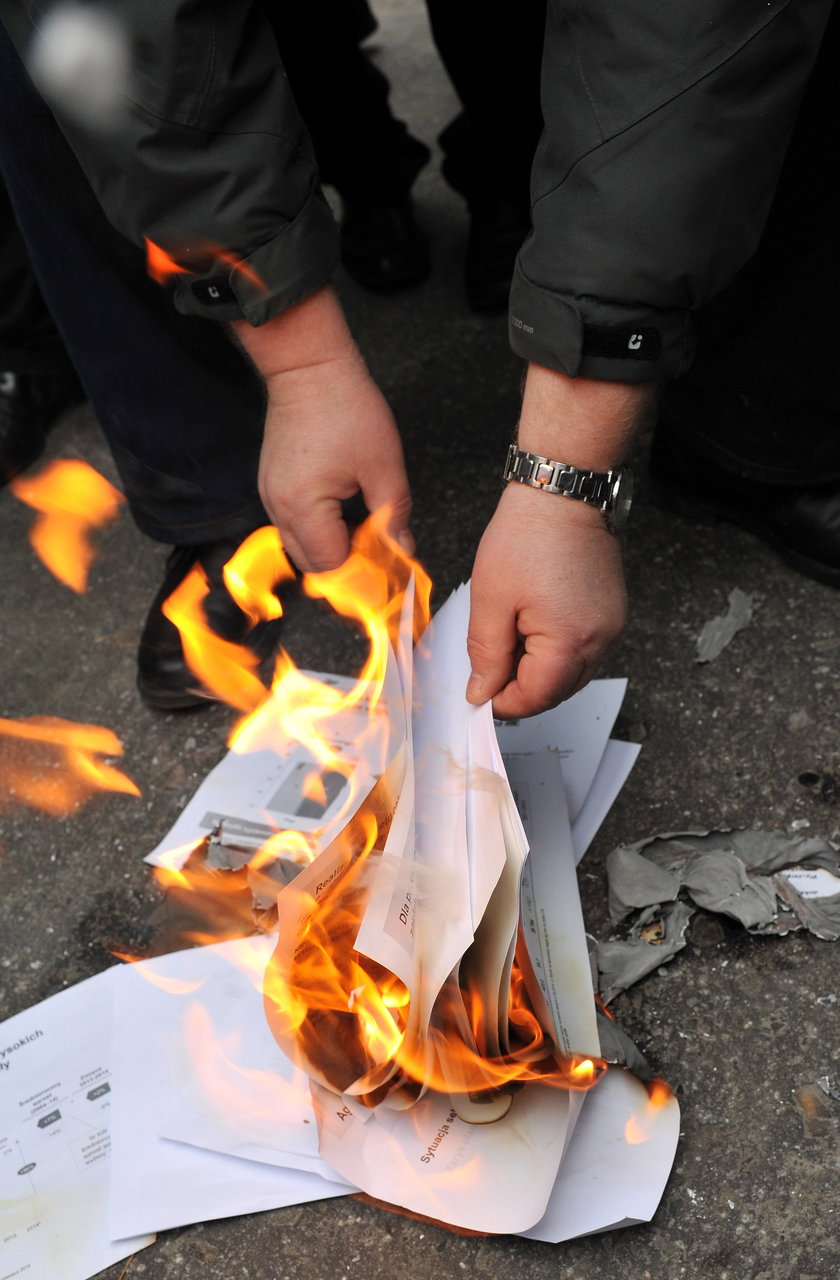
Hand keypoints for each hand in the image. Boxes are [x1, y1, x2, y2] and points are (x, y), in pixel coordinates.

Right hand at [231, 286, 411, 571]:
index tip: (391, 575)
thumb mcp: (383, 466)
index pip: (332, 566)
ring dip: (334, 551)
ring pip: (302, 548)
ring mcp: (271, 496)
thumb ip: (394, 515)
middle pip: (312, 566)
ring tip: (368, 535)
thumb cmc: (344, 406)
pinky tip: (346, 518)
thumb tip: (403, 549)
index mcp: (304, 507)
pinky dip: (320, 532)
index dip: (363, 576)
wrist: (308, 367)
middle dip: (348, 570)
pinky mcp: (273, 485)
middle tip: (383, 559)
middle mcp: (278, 508)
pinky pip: (294, 526)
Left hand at [467, 482, 626, 717]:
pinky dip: (556, 653)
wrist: (563, 494)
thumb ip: (486, 655)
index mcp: (570, 640)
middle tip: (489, 668)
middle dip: (521, 689)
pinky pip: (583, 652)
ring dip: (539, 672)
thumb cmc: (529, 534)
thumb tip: (483, 693)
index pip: (536, 698)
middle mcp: (601, 641)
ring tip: (510, 640)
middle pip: (557, 692)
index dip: (502, 702)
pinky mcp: (612, 616)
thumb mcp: (491, 599)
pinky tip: (533, 629)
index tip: (479, 693)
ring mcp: (611, 628)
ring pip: (571, 675)